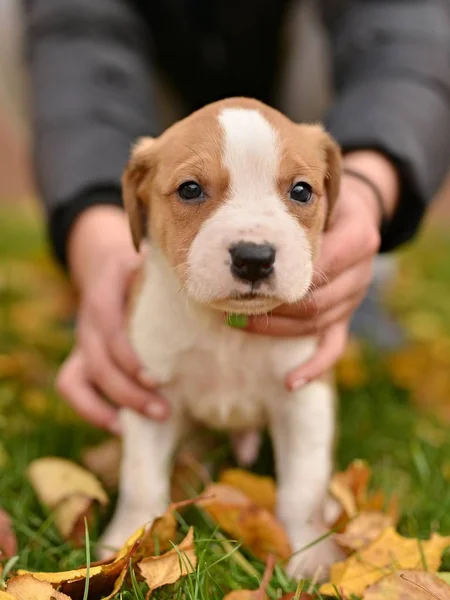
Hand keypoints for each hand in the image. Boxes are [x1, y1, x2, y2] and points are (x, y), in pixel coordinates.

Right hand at [56, 206, 168, 433]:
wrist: (107, 265)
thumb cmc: (141, 267)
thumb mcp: (152, 262)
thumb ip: (175, 275)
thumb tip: (224, 294)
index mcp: (105, 291)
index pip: (108, 326)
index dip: (128, 357)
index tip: (157, 380)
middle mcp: (88, 320)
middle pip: (97, 362)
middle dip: (128, 393)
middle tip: (163, 412)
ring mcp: (81, 341)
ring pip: (73, 380)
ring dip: (103, 409)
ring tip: (134, 428)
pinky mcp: (80, 358)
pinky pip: (71, 387)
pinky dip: (91, 410)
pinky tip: (120, 427)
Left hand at [245, 151, 398, 388]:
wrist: (354, 213)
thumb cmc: (324, 202)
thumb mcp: (317, 191)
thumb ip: (293, 202)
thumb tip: (242, 218)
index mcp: (357, 239)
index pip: (319, 265)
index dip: (281, 276)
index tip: (242, 277)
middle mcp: (360, 272)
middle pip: (314, 301)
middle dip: (270, 306)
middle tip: (230, 302)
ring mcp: (353, 298)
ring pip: (317, 324)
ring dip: (276, 328)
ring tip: (237, 324)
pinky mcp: (345, 316)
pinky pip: (333, 348)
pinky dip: (313, 367)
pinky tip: (290, 381)